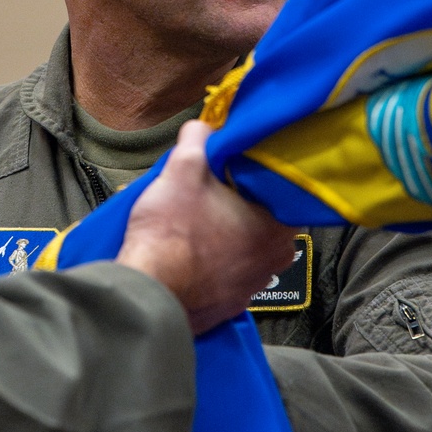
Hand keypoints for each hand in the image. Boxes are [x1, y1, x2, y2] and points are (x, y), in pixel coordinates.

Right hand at [117, 120, 294, 335]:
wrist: (148, 289)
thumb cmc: (170, 234)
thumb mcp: (183, 169)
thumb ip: (198, 139)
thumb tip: (202, 128)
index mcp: (277, 228)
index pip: (283, 192)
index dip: (257, 176)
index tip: (236, 170)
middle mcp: (274, 260)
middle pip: (263, 219)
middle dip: (239, 205)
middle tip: (210, 192)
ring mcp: (253, 286)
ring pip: (245, 248)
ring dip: (226, 235)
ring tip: (195, 221)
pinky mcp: (230, 304)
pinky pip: (228, 274)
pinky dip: (213, 262)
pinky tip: (190, 250)